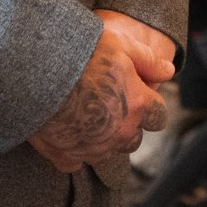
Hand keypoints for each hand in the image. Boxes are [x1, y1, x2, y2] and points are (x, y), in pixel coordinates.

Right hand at [28, 17, 170, 172]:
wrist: (38, 72)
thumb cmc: (81, 54)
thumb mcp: (120, 45)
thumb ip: (148, 61)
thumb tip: (169, 71)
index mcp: (137, 106)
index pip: (159, 116)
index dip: (150, 107)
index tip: (137, 97)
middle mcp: (120, 132)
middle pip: (134, 138)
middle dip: (126, 125)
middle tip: (107, 105)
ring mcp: (94, 148)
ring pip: (107, 151)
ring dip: (101, 138)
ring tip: (84, 115)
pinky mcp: (68, 156)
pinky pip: (77, 160)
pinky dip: (74, 150)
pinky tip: (65, 130)